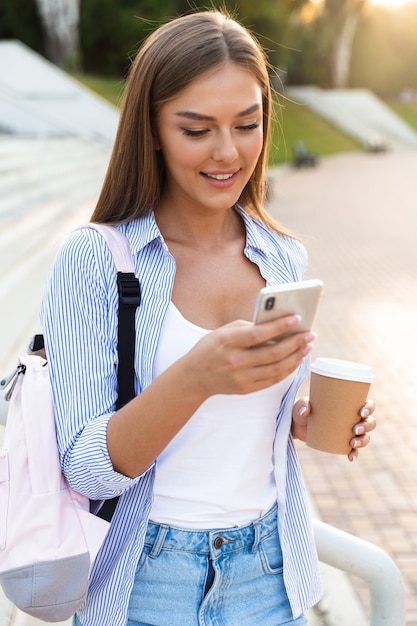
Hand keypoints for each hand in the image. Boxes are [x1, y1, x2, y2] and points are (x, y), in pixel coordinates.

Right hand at [186, 315, 315, 398]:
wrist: (194, 377)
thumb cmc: (211, 348)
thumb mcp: (223, 332)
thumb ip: (247, 327)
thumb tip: (276, 325)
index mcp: (228, 342)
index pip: (258, 334)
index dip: (279, 326)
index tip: (297, 318)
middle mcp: (236, 361)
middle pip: (273, 353)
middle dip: (295, 343)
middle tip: (310, 334)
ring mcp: (242, 378)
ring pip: (277, 368)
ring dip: (296, 357)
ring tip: (307, 346)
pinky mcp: (246, 389)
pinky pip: (273, 380)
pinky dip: (287, 370)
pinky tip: (296, 360)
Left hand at [292, 397, 375, 461]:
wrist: (296, 425)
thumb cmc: (302, 410)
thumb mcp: (301, 405)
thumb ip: (302, 405)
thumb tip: (305, 411)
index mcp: (348, 404)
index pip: (367, 404)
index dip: (369, 408)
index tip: (361, 412)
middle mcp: (353, 417)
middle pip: (370, 422)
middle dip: (366, 426)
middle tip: (355, 429)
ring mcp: (349, 431)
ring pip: (365, 436)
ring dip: (363, 441)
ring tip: (352, 443)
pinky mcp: (342, 443)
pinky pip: (354, 450)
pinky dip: (354, 454)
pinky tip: (351, 457)